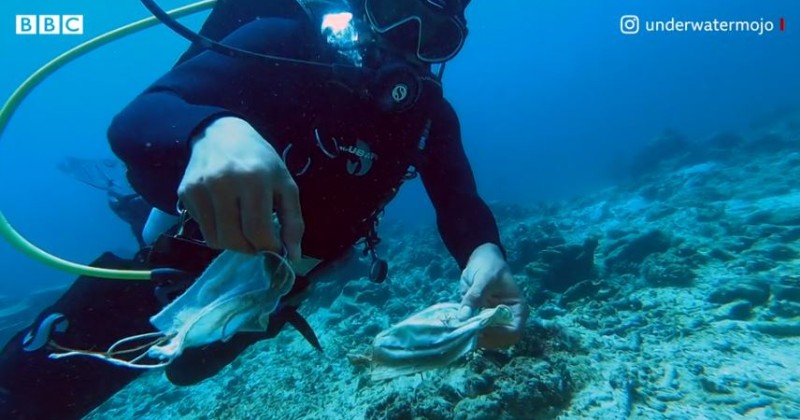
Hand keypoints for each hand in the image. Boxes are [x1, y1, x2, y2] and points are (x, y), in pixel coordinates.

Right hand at [178, 117, 303, 259]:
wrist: (221, 134)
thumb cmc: (260, 161)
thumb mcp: (285, 185)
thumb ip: (293, 222)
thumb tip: (293, 257)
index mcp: (254, 179)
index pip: (257, 231)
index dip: (268, 248)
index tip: (274, 248)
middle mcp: (223, 182)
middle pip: (234, 239)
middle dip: (250, 249)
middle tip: (258, 241)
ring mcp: (200, 187)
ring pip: (215, 240)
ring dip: (232, 243)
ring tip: (242, 229)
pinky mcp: (184, 192)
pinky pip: (202, 229)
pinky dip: (217, 231)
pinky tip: (225, 215)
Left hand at [459, 243, 527, 348]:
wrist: (481, 260)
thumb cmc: (489, 267)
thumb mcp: (483, 278)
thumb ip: (475, 296)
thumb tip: (463, 316)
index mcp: (517, 310)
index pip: (513, 332)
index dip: (497, 335)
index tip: (479, 331)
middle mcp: (509, 320)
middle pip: (500, 341)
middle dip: (484, 339)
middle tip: (465, 333)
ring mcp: (496, 322)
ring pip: (488, 340)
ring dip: (474, 338)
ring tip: (459, 331)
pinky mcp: (482, 322)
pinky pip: (477, 333)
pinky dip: (468, 333)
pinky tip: (457, 328)